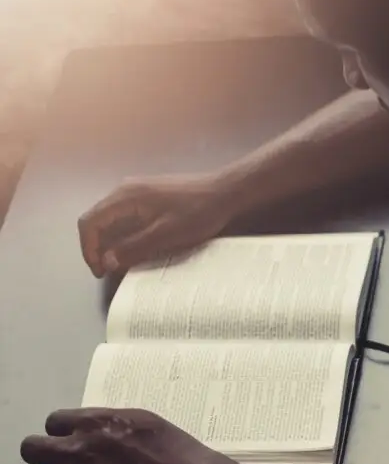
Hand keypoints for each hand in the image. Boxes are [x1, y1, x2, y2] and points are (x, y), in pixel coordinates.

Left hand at [18, 408, 251, 463]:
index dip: (62, 432)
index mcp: (96, 423)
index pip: (53, 422)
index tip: (73, 441)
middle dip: (43, 454)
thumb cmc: (179, 454)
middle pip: (30, 449)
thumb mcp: (146, 422)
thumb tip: (93, 430)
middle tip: (61, 463)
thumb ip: (111, 424)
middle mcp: (77, 451)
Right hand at [78, 175, 231, 277]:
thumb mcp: (166, 235)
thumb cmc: (198, 212)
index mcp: (124, 197)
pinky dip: (124, 235)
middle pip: (97, 220)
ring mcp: (137, 192)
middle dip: (97, 247)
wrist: (225, 192)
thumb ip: (134, 248)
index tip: (100, 272)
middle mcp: (125, 191)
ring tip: (120, 264)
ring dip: (111, 242)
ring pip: (111, 219)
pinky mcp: (149, 197)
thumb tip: (107, 261)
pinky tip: (136, 249)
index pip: (89, 223)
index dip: (88, 250)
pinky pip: (126, 217)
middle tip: (107, 271)